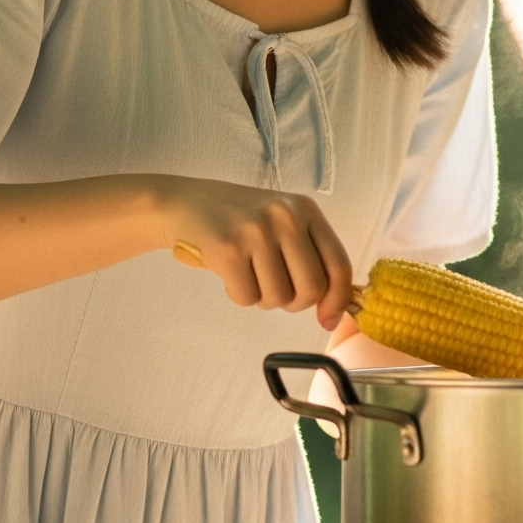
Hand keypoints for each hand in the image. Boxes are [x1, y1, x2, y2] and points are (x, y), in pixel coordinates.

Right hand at [152, 177, 355, 327]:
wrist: (184, 203)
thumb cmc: (238, 221)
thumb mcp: (282, 223)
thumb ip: (309, 256)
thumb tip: (332, 311)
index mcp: (307, 210)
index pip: (338, 264)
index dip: (337, 299)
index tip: (327, 319)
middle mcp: (287, 216)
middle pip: (311, 288)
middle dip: (293, 302)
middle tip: (273, 289)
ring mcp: (257, 231)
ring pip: (278, 297)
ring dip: (262, 297)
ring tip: (248, 272)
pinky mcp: (228, 249)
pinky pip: (247, 298)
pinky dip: (239, 295)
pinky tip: (229, 272)